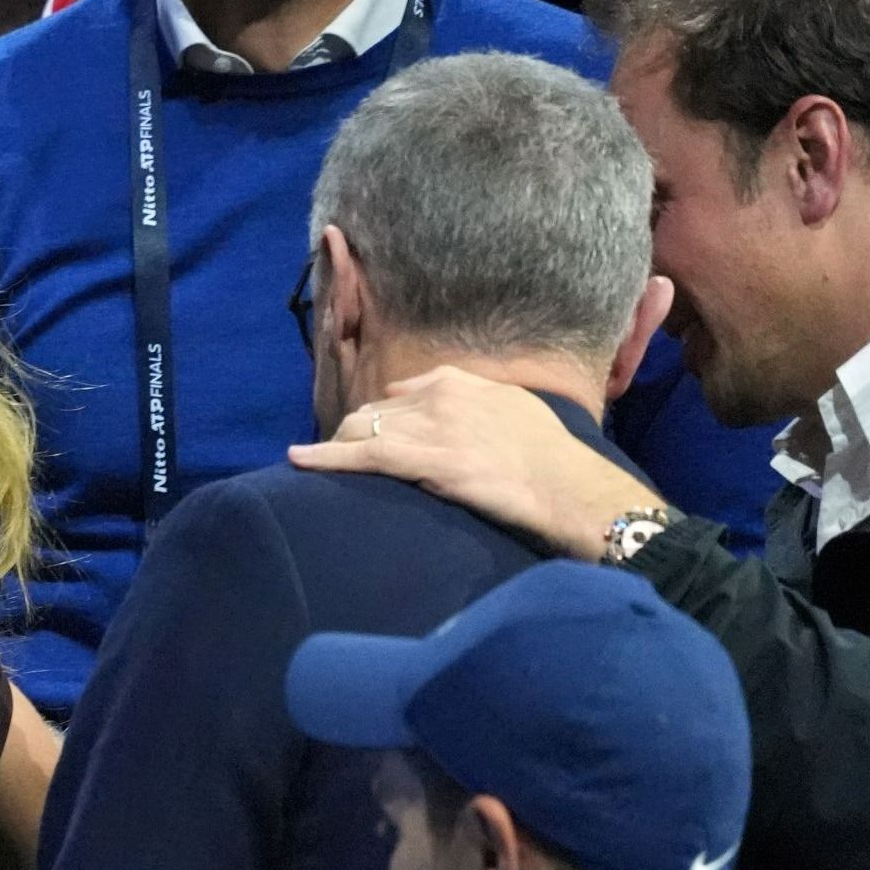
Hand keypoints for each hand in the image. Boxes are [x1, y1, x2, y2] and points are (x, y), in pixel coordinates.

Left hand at [285, 365, 659, 559]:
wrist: (570, 487)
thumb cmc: (555, 462)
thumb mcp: (518, 414)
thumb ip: (481, 409)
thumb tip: (463, 421)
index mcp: (461, 381)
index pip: (403, 391)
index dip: (386, 416)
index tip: (375, 433)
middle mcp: (438, 394)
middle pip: (376, 409)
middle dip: (355, 431)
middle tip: (343, 454)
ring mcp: (427, 424)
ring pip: (361, 428)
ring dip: (337, 445)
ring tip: (317, 461)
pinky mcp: (420, 458)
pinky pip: (360, 454)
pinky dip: (324, 457)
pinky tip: (299, 461)